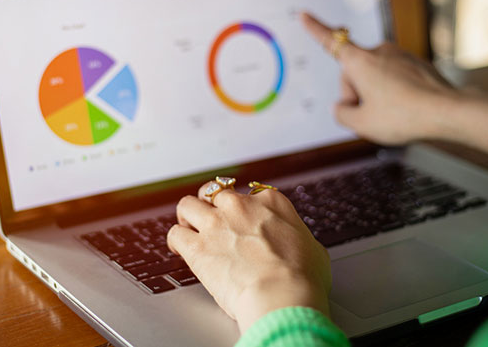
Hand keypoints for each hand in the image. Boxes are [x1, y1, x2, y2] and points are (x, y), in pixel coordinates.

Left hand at [167, 184, 331, 332]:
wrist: (282, 295)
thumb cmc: (302, 277)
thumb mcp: (312, 247)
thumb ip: (295, 237)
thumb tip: (296, 243)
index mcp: (271, 203)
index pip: (251, 193)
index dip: (245, 208)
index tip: (243, 219)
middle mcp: (240, 206)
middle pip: (215, 193)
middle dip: (211, 205)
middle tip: (212, 219)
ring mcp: (216, 224)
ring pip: (188, 205)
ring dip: (187, 216)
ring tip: (188, 227)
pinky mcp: (197, 247)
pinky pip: (174, 234)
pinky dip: (175, 240)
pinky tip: (178, 248)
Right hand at [301, 12, 487, 159]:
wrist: (448, 112)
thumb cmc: (404, 116)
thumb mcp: (361, 124)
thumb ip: (342, 114)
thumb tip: (342, 107)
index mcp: (359, 61)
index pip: (329, 42)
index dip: (314, 29)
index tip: (304, 14)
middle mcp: (379, 52)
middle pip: (353, 74)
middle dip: (355, 94)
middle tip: (369, 117)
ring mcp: (399, 56)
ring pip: (375, 77)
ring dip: (376, 95)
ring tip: (392, 115)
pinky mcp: (415, 64)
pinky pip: (395, 79)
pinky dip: (395, 93)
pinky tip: (406, 108)